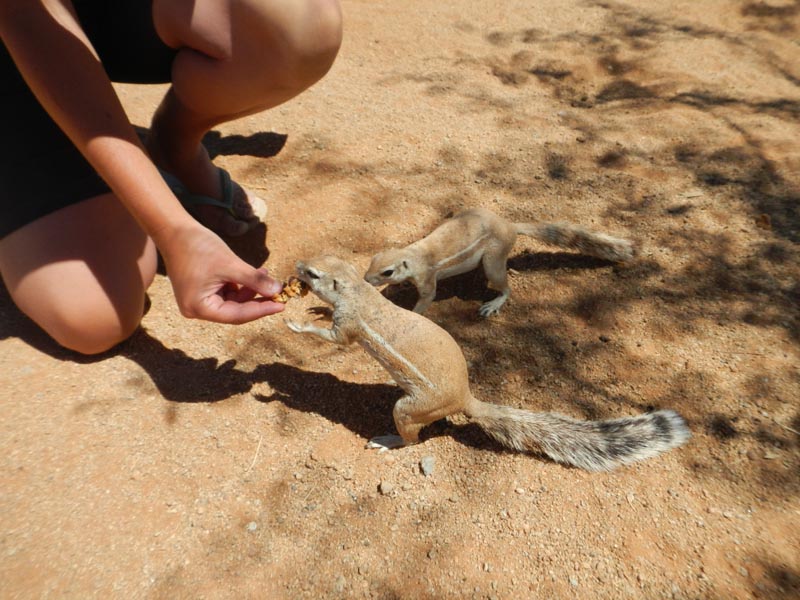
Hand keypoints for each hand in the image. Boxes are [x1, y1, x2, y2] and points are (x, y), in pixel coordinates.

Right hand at [156, 223, 284, 323]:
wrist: (174, 229)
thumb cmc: (198, 246)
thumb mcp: (231, 264)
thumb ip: (255, 281)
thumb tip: (277, 291)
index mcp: (199, 308)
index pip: (237, 315)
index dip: (261, 310)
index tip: (282, 306)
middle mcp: (196, 309)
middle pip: (235, 311)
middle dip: (257, 299)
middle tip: (279, 293)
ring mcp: (198, 301)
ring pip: (232, 301)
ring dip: (250, 290)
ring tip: (266, 275)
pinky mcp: (201, 291)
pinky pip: (226, 292)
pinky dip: (240, 284)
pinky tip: (254, 273)